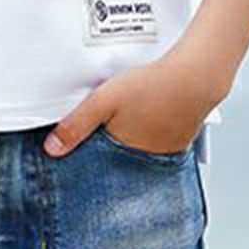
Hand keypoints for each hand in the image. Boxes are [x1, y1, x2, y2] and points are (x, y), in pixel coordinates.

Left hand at [43, 47, 229, 157]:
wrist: (197, 76)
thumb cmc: (153, 86)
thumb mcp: (104, 101)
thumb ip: (76, 125)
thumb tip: (51, 150)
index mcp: (122, 158)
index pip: (96, 172)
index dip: (86, 166)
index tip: (78, 160)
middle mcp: (143, 164)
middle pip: (116, 166)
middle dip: (106, 159)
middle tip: (105, 137)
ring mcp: (162, 157)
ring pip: (136, 157)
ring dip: (127, 148)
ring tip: (125, 129)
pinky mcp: (176, 146)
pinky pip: (155, 149)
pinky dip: (147, 140)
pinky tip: (145, 124)